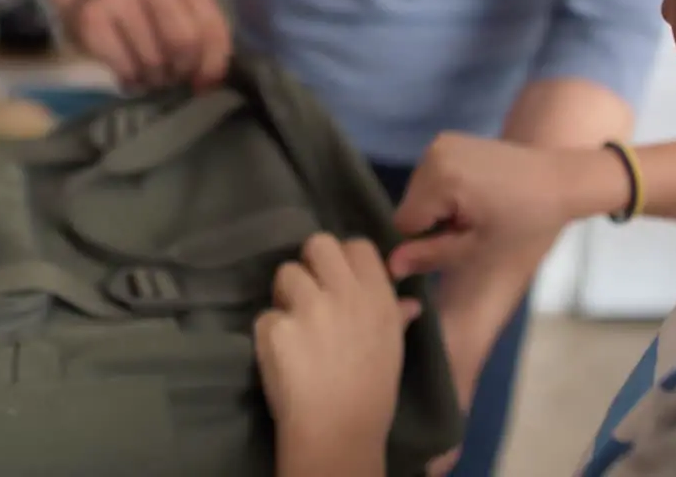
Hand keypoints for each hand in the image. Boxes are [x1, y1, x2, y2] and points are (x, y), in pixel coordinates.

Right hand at [58, 0, 230, 89]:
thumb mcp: (184, 5)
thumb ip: (207, 37)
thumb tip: (209, 82)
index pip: (211, 29)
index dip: (212, 64)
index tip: (202, 80)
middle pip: (183, 43)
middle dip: (182, 70)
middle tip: (174, 75)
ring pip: (153, 60)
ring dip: (156, 79)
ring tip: (151, 73)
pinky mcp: (92, 18)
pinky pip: (125, 67)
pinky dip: (133, 80)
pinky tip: (131, 73)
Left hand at [254, 233, 421, 452]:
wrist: (338, 431)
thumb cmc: (372, 392)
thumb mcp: (393, 349)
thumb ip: (395, 316)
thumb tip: (410, 302)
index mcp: (376, 294)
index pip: (356, 244)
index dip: (344, 258)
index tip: (339, 279)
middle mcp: (343, 292)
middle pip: (317, 243)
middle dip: (310, 264)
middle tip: (310, 293)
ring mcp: (307, 307)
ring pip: (285, 273)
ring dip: (286, 296)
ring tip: (294, 327)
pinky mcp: (274, 327)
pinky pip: (265, 315)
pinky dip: (270, 333)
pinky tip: (282, 354)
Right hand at [389, 132, 579, 278]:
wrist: (560, 181)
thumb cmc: (526, 222)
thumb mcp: (478, 249)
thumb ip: (430, 256)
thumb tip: (390, 266)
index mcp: (440, 178)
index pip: (404, 223)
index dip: (425, 241)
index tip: (458, 242)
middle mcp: (433, 152)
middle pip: (409, 206)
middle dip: (433, 222)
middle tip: (473, 227)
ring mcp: (440, 142)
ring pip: (418, 193)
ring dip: (439, 208)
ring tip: (477, 211)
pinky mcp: (448, 139)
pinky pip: (430, 177)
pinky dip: (445, 191)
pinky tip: (476, 195)